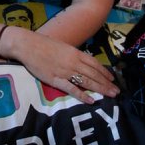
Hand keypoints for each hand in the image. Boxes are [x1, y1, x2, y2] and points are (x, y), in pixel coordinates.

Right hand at [2, 26, 119, 104]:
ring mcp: (65, 71)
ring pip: (86, 81)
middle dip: (106, 83)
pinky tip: (91, 100)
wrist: (28, 45)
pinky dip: (82, 95)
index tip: (112, 79)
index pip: (94, 64)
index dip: (104, 72)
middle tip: (117, 92)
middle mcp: (73, 62)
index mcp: (75, 53)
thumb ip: (73, 55)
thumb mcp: (63, 47)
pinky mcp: (55, 80)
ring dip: (99, 89)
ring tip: (110, 95)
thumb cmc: (44, 44)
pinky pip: (71, 89)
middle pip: (93, 74)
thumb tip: (83, 62)